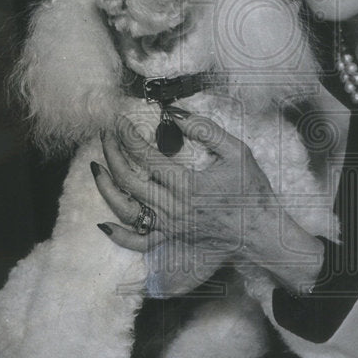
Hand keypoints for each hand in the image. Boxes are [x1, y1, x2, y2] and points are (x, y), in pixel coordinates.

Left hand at [91, 107, 325, 293]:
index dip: (128, 136)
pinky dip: (118, 235)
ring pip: (126, 209)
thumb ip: (207, 131)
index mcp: (187, 184)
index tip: (119, 121)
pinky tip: (103, 224)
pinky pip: (139, 243)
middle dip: (112, 153)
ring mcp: (169, 227)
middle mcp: (173, 208)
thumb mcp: (237, 152)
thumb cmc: (252, 191)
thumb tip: (176, 114)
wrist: (260, 232)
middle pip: (129, 179)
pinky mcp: (171, 241)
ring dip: (107, 188)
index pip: (145, 156)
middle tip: (105, 135)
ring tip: (97, 167)